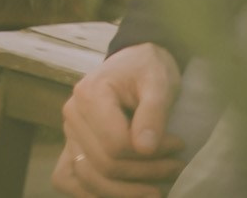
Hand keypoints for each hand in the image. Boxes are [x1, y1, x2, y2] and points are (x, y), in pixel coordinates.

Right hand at [53, 42, 186, 196]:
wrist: (136, 62)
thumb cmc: (149, 68)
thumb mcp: (160, 81)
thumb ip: (153, 112)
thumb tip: (146, 149)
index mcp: (90, 95)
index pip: (116, 143)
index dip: (150, 155)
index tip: (179, 146)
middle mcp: (72, 116)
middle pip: (103, 165)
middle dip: (144, 174)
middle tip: (176, 168)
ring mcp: (67, 134)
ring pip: (87, 179)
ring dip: (124, 191)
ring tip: (158, 189)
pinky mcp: (69, 147)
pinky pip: (68, 180)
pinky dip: (93, 194)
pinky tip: (124, 194)